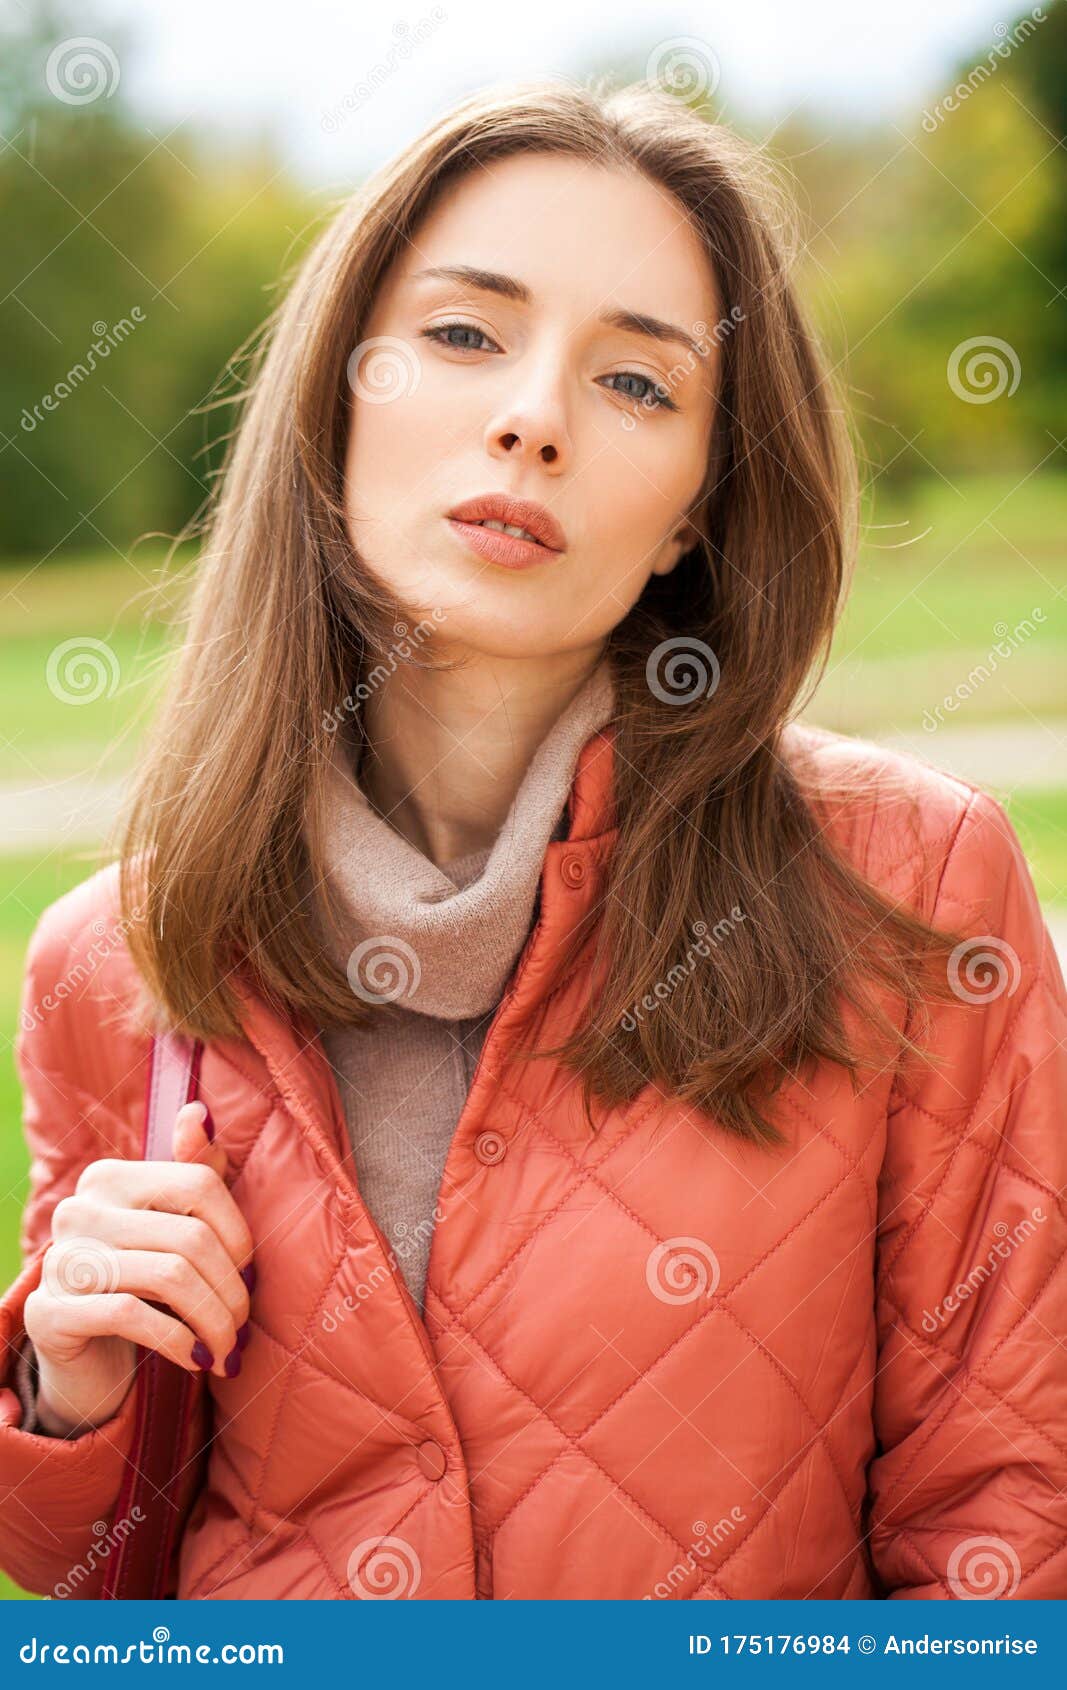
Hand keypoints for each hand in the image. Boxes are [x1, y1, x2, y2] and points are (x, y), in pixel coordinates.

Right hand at [23, 1102, 253, 1436]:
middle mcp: (78, 1210)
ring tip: (228, 1348)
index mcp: (111, 1177)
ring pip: (168, 1277)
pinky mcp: (47, 1313)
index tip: (249, 1276)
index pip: (199, 1183)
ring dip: (212, 1322)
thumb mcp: (174, 1225)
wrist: (86, 1357)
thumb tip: (198, 1112)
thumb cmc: (143, 1283)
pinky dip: (178, 1342)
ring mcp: (58, 1260)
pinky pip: (130, 1315)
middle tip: (243, 1326)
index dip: (238, 1234)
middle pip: (190, 1238)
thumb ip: (193, 1170)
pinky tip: (197, 1360)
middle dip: (230, 1290)